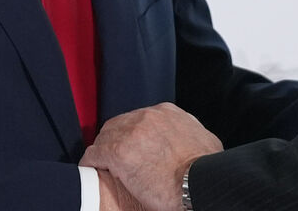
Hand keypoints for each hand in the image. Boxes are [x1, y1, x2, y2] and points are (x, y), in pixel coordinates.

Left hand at [81, 102, 222, 210]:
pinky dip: (91, 161)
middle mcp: (148, 117)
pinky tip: (91, 169)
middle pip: (120, 124)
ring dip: (103, 150)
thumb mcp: (205, 141)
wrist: (199, 182)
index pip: (140, 119)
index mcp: (167, 113)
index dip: (133, 134)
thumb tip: (195, 141)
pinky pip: (95, 154)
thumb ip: (192, 135)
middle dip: (116, 140)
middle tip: (114, 157)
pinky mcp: (118, 152)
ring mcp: (131, 133)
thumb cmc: (206, 169)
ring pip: (106, 137)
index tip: (133, 147)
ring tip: (102, 164)